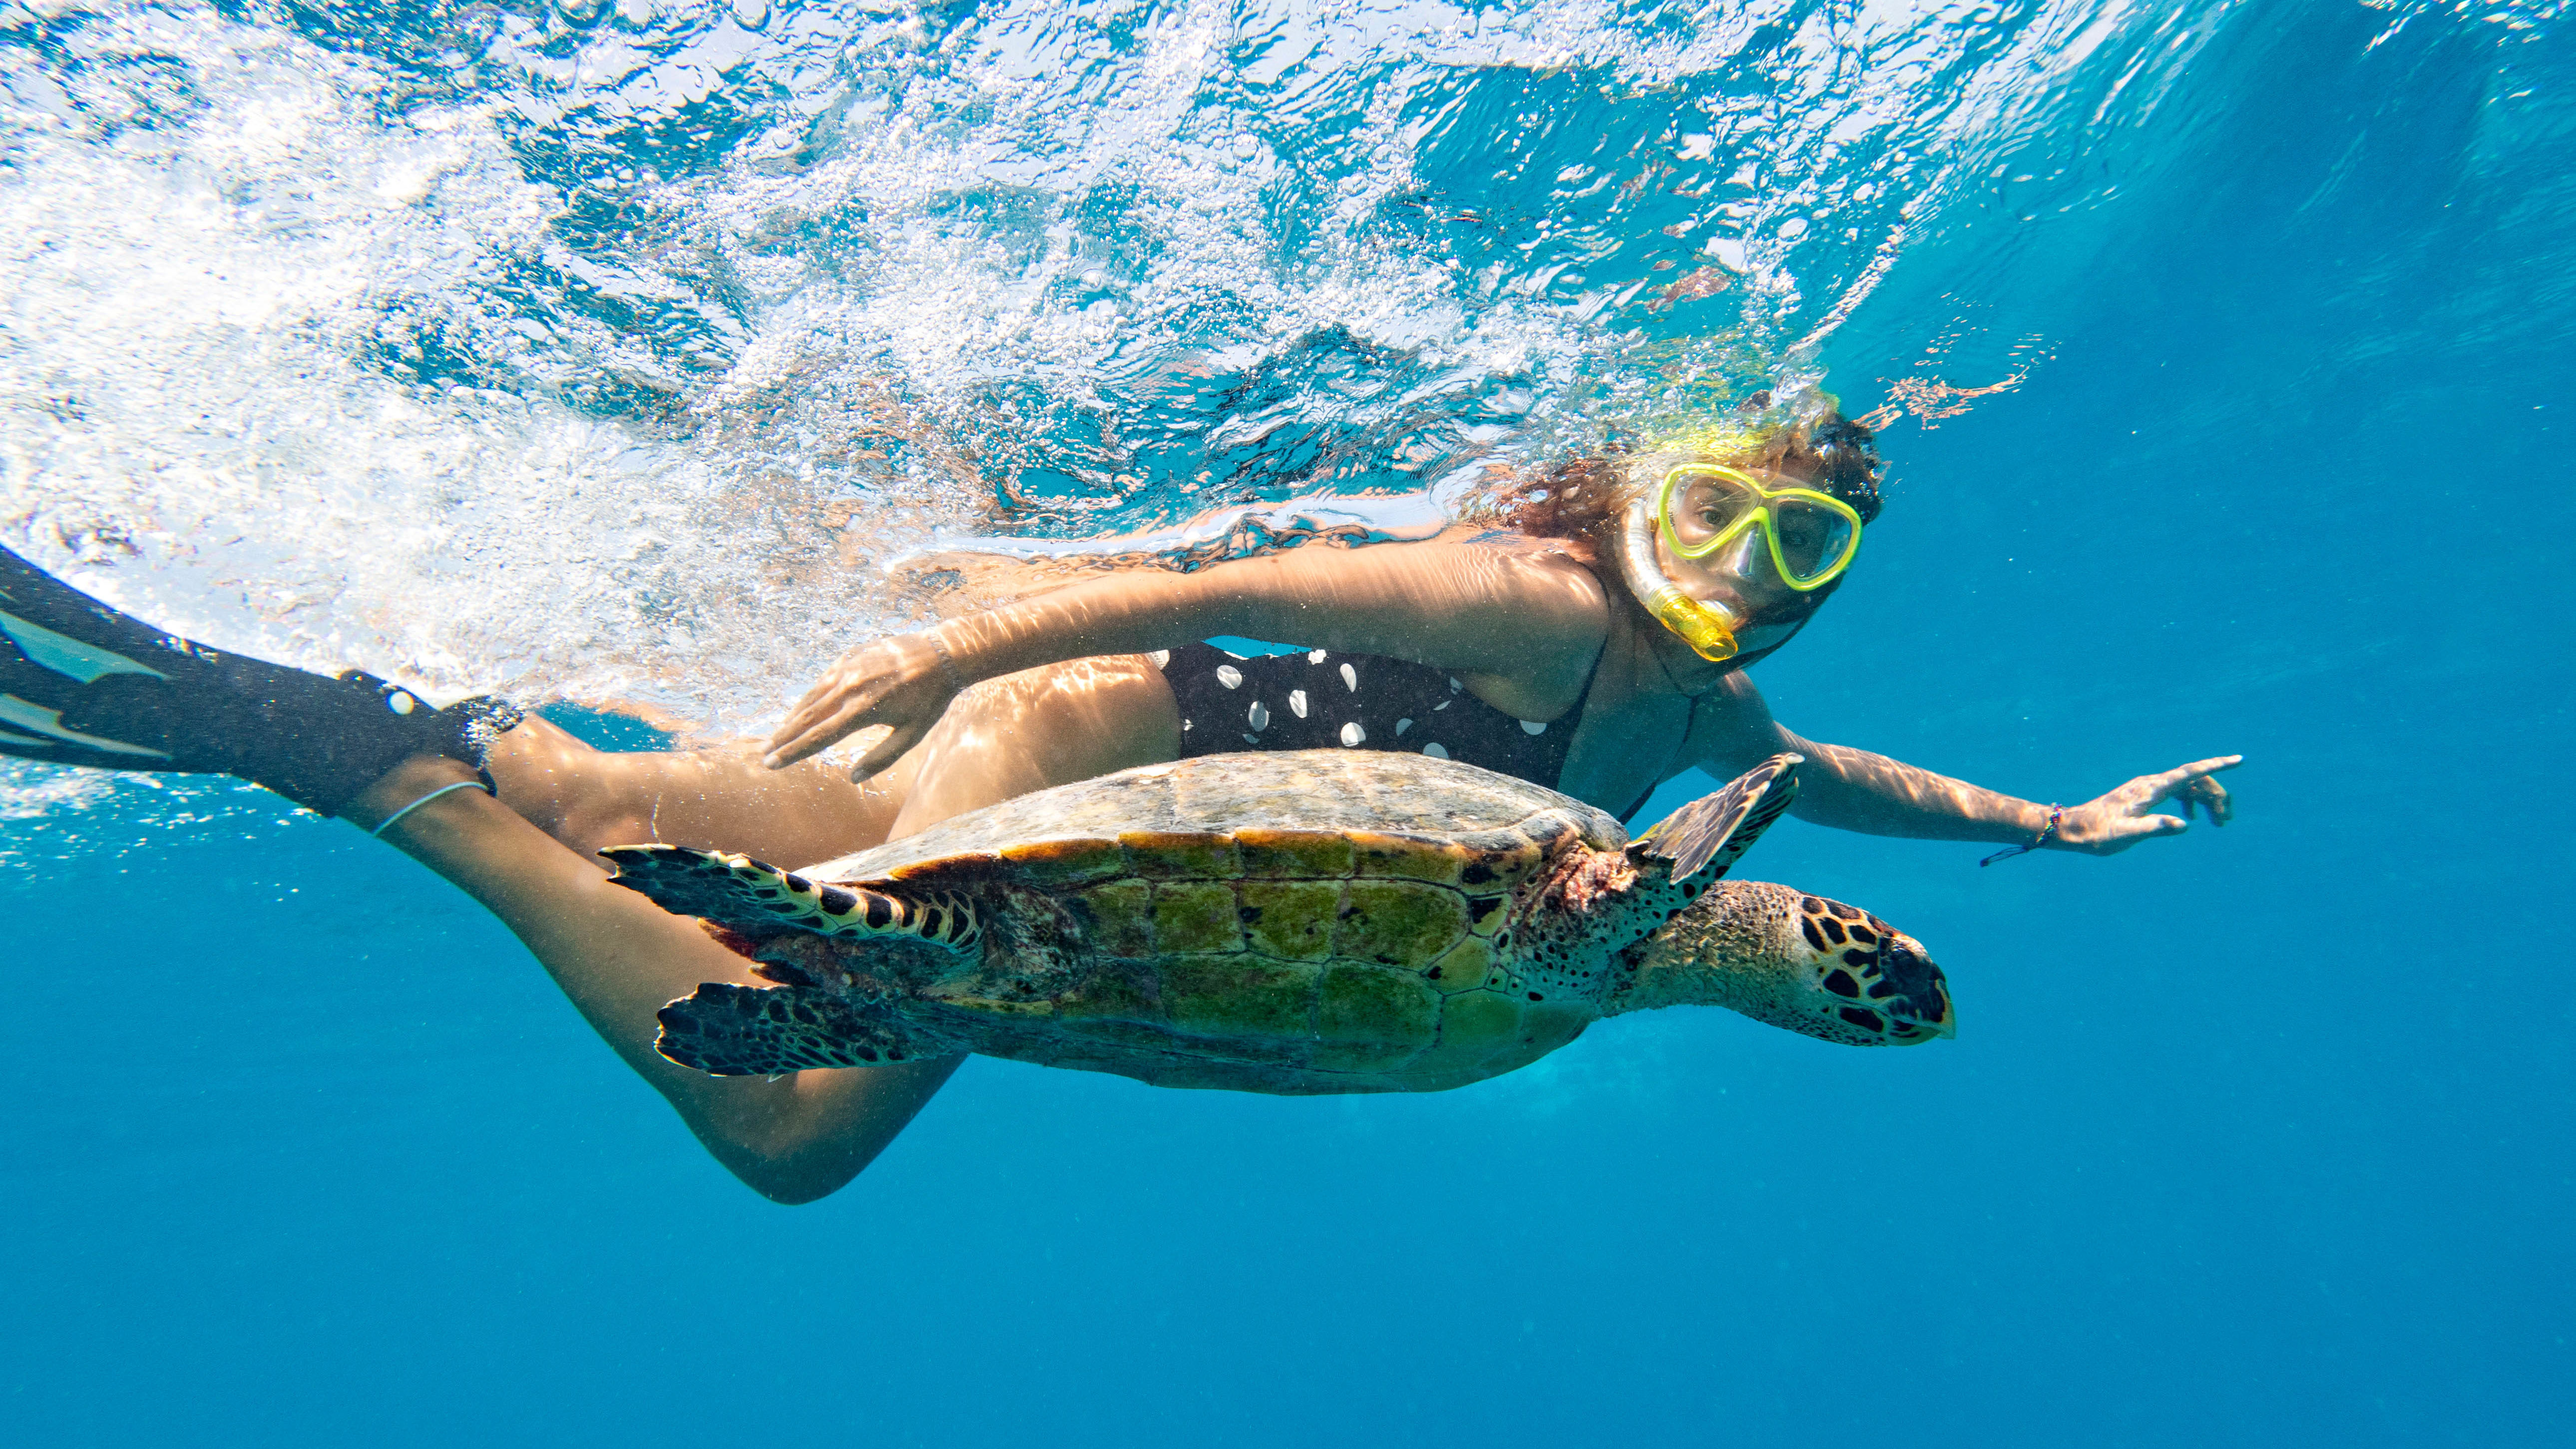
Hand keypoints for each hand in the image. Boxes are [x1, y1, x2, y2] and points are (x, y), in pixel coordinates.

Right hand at [764, 631, 967, 778]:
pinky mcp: (850, 656)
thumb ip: (882, 758)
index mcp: (863, 710)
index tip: (771, 764)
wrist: (942, 653)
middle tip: (764, 754)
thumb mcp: (912, 735)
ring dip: (791, 718)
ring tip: (776, 737)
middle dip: (783, 738)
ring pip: (810, 698)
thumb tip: (853, 778)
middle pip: (807, 718)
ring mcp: (848, 669)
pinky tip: (800, 710)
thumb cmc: (931, 700)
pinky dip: (808, 697)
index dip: (792, 752)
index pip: (818, 737)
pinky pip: (822, 681)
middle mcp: (850, 688)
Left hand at [2052, 755, 2241, 854]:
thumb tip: (2184, 825)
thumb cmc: (2100, 834)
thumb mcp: (2128, 834)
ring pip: (2186, 786)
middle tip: (2225, 821)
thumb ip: (2155, 827)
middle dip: (2216, 795)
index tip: (2239, 760)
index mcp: (2152, 788)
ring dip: (2205, 800)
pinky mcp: (2142, 796)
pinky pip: (2174, 791)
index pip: (2191, 772)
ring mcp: (2146, 788)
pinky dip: (2189, 801)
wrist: (2075, 829)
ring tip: (2217, 822)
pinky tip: (2189, 818)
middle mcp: (2151, 783)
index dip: (2216, 765)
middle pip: (2194, 780)